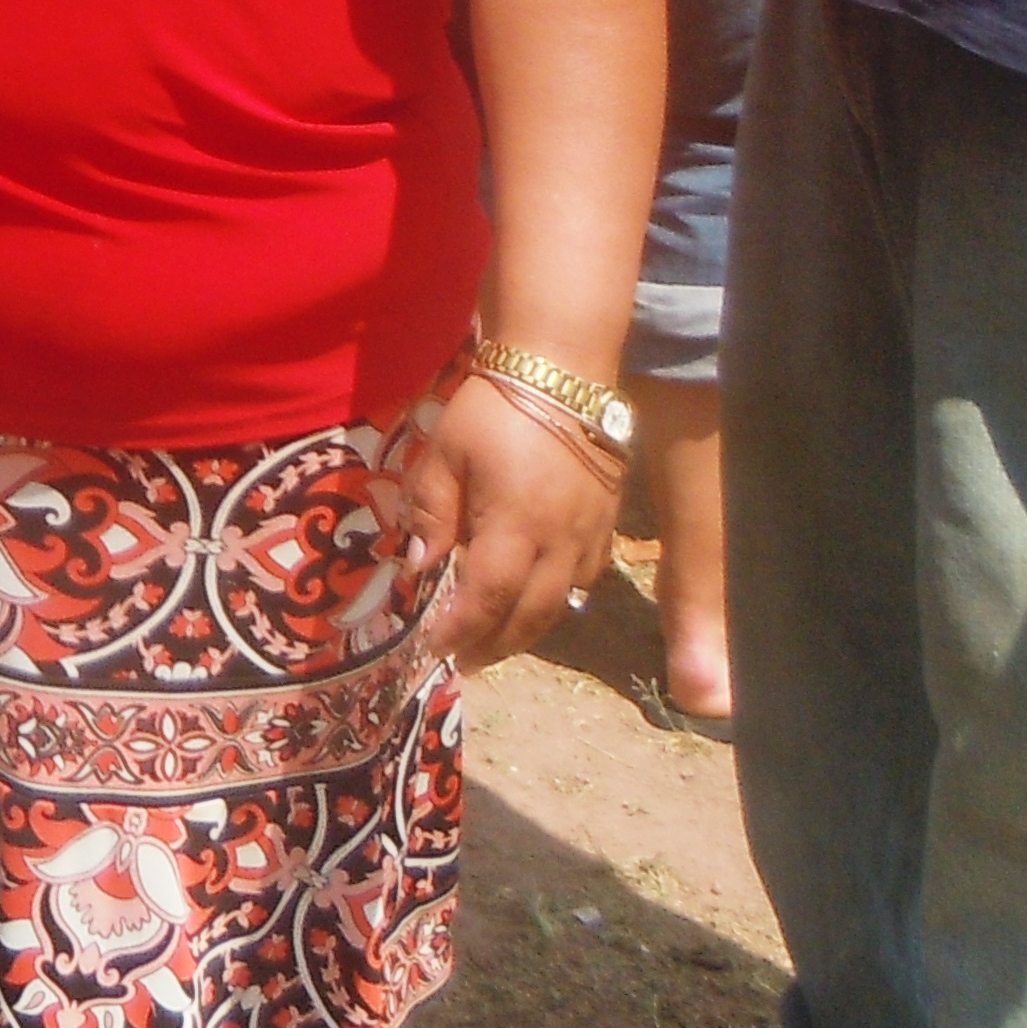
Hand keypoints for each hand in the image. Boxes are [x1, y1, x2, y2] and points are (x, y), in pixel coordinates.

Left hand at [408, 372, 621, 667]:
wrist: (561, 368)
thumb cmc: (493, 408)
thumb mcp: (445, 455)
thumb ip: (432, 515)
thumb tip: (419, 569)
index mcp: (515, 526)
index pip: (487, 600)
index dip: (461, 631)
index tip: (436, 647)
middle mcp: (560, 541)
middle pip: (529, 616)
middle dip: (494, 646)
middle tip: (464, 659)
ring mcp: (591, 534)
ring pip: (562, 604)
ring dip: (527, 630)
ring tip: (495, 640)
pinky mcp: (608, 522)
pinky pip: (586, 578)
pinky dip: (559, 599)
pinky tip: (537, 598)